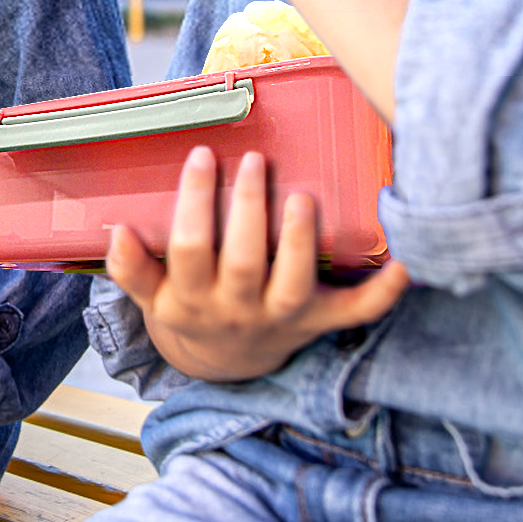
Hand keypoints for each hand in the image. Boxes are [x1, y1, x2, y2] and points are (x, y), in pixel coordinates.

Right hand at [107, 147, 409, 383]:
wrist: (222, 366)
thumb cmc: (188, 309)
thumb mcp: (151, 297)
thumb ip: (132, 268)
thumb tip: (118, 231)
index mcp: (192, 299)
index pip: (189, 249)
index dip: (194, 203)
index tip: (201, 155)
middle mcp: (238, 310)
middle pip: (242, 261)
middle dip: (248, 209)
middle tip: (253, 161)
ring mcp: (281, 318)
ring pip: (293, 284)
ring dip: (300, 241)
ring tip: (302, 196)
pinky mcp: (317, 322)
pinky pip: (353, 313)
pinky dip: (381, 293)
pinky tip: (404, 264)